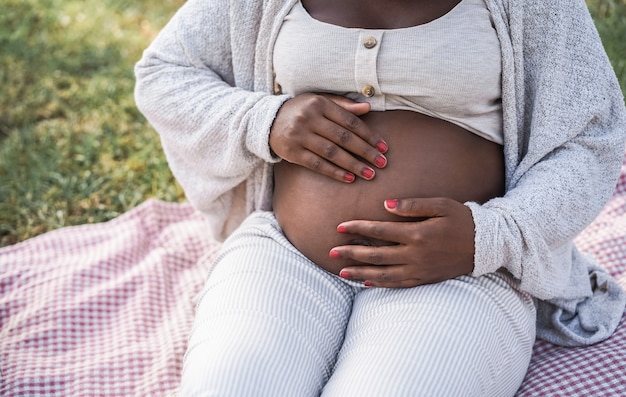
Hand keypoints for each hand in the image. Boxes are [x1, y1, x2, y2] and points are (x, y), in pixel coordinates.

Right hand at [269, 93, 387, 182]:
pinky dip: (334, 172)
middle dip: (365, 152)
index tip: (383, 146)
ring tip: (370, 174)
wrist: (268, 121)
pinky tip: (349, 178)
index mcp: (319, 103)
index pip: (350, 121)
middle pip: (343, 138)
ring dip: (353, 165)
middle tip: (382, 163)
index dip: (369, 135)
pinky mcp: (292, 152)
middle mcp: (309, 118)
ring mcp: (299, 136)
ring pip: (332, 153)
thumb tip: (368, 107)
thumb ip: (343, 105)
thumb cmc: (301, 110)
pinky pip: (317, 164)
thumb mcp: (319, 101)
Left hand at [330, 197, 474, 287]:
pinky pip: (397, 285)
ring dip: (359, 272)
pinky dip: (379, 284)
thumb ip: (412, 205)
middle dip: (351, 252)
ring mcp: (419, 270)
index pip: (379, 231)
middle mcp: (415, 255)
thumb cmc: (462, 220)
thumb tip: (385, 205)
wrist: (485, 245)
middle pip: (376, 255)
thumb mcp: (440, 205)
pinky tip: (365, 281)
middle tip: (331, 250)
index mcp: (417, 233)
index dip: (358, 228)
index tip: (339, 227)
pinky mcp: (424, 279)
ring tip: (340, 270)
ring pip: (382, 274)